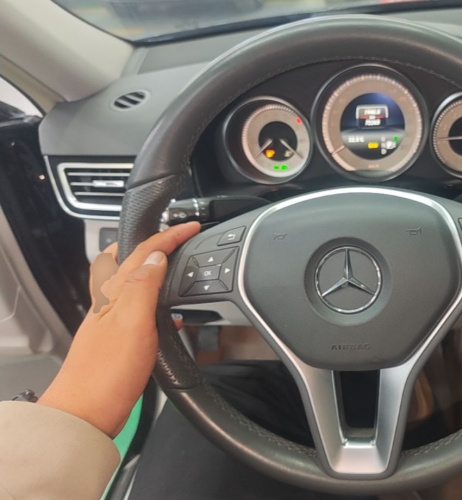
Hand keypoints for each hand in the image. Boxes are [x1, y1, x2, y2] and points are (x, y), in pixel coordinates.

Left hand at [38, 222, 200, 436]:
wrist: (86, 414)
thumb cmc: (106, 373)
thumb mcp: (132, 322)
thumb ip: (144, 285)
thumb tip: (157, 256)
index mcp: (113, 293)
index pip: (143, 252)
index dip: (168, 236)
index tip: (191, 227)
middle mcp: (110, 303)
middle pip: (129, 261)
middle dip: (152, 244)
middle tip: (176, 238)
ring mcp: (113, 321)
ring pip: (134, 284)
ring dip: (155, 270)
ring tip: (175, 267)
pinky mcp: (120, 341)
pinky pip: (140, 309)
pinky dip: (157, 302)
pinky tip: (170, 316)